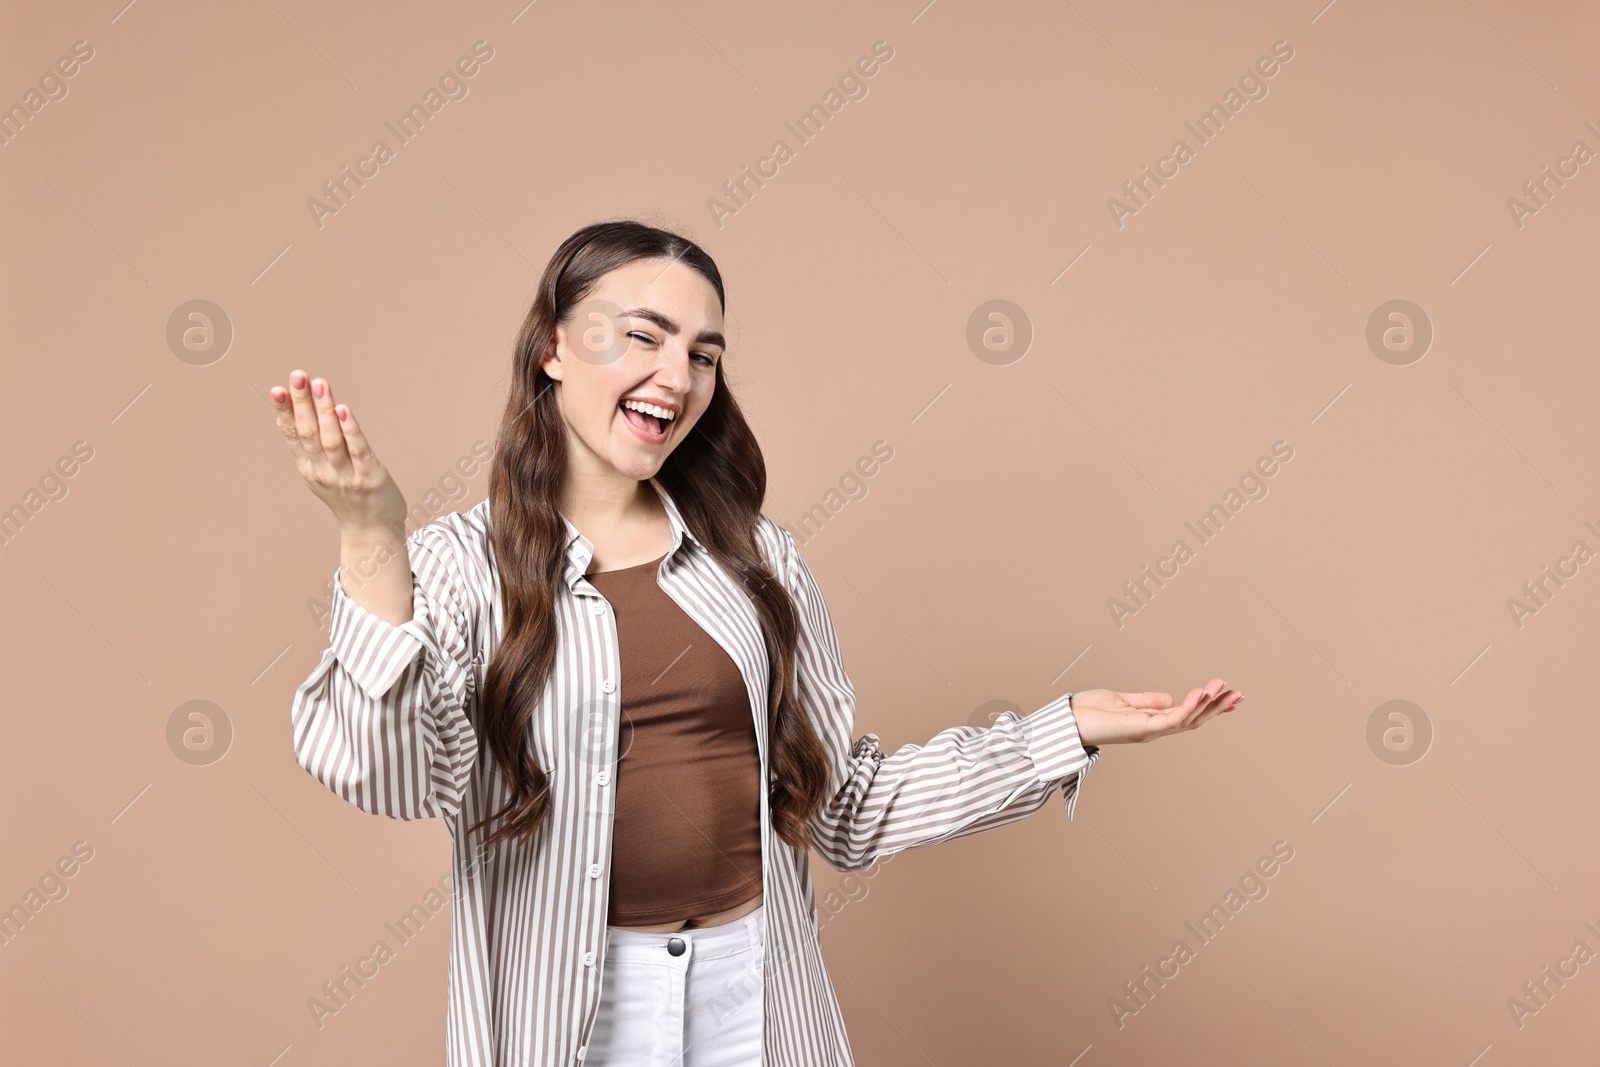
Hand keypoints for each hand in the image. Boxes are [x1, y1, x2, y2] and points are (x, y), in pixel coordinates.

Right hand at [270, 369, 406, 534]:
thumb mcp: (318, 471)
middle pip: (309, 432)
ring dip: (324, 410)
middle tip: (297, 376)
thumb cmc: (347, 495)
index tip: (278, 389)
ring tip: (320, 385)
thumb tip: (282, 417)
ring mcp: (345, 476)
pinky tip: (344, 410)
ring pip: (331, 439)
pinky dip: (350, 430)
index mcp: (308, 467)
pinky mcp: (369, 477)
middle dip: (302, 403)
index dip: (286, 411)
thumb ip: (304, 447)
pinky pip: (358, 450)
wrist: (372, 529)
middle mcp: (322, 471)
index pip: (293, 434)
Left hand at [1070, 678, 1242, 745]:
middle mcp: (1154, 729)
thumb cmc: (1088, 712)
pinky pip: (1172, 718)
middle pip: (1193, 719)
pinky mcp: (1141, 728)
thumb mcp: (1123, 700)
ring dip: (1208, 704)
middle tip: (1239, 694)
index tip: (1228, 695)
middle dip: (1217, 708)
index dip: (1208, 706)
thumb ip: (1146, 701)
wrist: (1067, 722)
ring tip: (1224, 688)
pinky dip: (1188, 706)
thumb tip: (1169, 698)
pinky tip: (1201, 693)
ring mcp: (1149, 730)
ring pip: (1187, 719)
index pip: (1186, 714)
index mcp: (1151, 722)